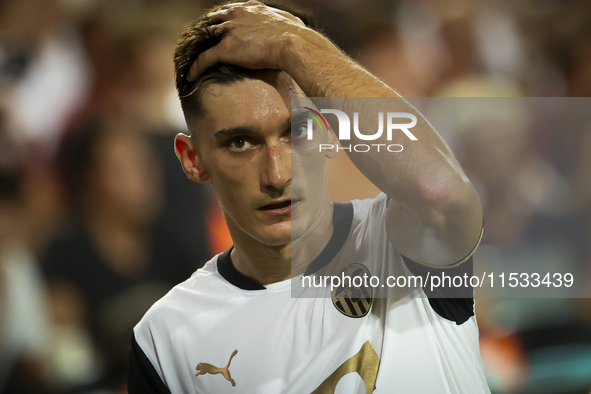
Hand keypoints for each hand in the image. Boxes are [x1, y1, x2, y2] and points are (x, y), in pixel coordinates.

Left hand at [187, 1, 305, 80]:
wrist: (293, 44)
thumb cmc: (297, 35)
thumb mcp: (289, 20)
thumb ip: (282, 21)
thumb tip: (290, 26)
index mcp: (250, 7)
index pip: (230, 11)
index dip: (224, 20)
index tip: (223, 28)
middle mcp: (236, 15)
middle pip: (213, 21)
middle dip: (208, 31)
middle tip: (203, 42)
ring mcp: (229, 31)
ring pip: (205, 38)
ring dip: (198, 47)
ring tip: (192, 57)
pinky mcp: (225, 49)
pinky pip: (204, 58)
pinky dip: (196, 67)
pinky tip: (190, 75)